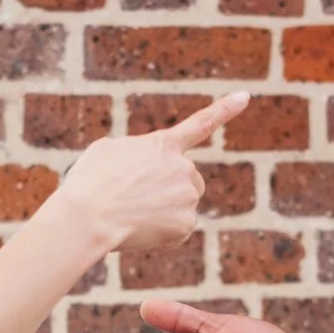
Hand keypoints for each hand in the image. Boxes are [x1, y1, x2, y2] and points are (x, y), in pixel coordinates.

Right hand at [52, 93, 246, 253]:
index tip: (245, 96)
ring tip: (133, 213)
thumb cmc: (89, 183)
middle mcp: (183, 167)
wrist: (88, 215)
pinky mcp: (186, 223)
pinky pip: (178, 232)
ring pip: (184, 206)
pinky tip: (139, 230)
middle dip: (171, 190)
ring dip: (165, 212)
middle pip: (189, 181)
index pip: (200, 123)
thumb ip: (133, 153)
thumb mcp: (106, 152)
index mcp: (163, 144)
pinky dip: (162, 235)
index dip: (225, 109)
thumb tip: (140, 170)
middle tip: (136, 199)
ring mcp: (187, 195)